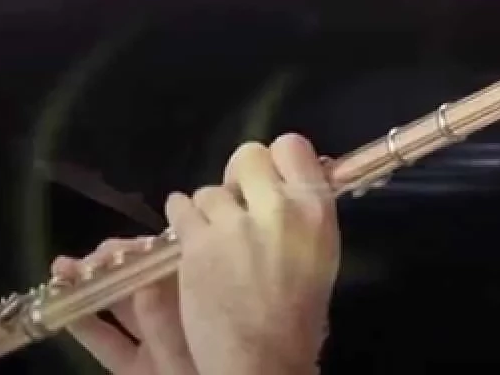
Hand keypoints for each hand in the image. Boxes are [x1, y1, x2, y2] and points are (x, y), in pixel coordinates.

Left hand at [53, 133, 340, 374]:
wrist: (262, 362)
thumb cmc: (296, 319)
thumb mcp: (318, 257)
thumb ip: (302, 215)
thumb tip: (282, 185)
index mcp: (316, 212)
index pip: (291, 146)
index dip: (275, 161)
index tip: (267, 181)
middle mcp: (278, 209)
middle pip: (248, 156)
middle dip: (238, 178)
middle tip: (236, 207)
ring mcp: (235, 225)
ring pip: (211, 189)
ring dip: (209, 210)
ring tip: (214, 240)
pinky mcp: (197, 243)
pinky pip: (181, 207)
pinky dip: (182, 220)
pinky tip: (190, 240)